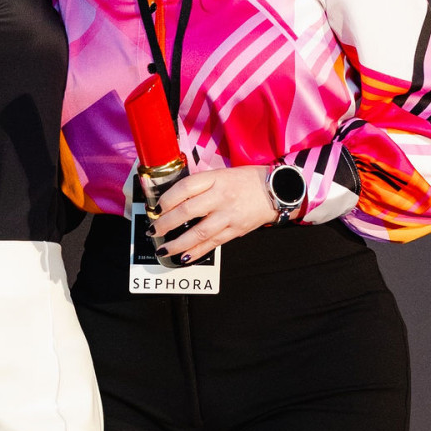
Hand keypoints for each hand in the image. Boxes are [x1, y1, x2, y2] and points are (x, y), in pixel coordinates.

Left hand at [154, 163, 278, 259]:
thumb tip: (174, 200)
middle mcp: (221, 197)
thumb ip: (201, 185)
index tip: (156, 208)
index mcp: (215, 179)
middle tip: (153, 231)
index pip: (185, 187)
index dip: (167, 199)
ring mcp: (228, 215)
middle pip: (187, 211)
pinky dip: (197, 251)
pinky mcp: (235, 230)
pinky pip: (213, 243)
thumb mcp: (222, 174)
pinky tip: (185, 256)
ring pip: (198, 232)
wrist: (277, 190)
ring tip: (164, 249)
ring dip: (178, 243)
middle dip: (166, 223)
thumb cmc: (246, 181)